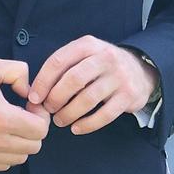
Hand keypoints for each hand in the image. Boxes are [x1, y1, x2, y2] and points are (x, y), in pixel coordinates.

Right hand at [0, 57, 48, 170]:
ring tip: (11, 124)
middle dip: (34, 129)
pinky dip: (7, 152)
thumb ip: (20, 72)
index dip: (41, 116)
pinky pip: (3, 164)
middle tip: (24, 114)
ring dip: (22, 142)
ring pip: (20, 158)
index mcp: (0, 118)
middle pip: (34, 146)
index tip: (31, 106)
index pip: (40, 130)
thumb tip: (30, 92)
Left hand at [28, 36, 158, 134]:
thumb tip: (36, 92)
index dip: (43, 81)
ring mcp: (119, 76)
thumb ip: (63, 67)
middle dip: (56, 98)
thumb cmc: (101, 66)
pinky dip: (87, 125)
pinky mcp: (128, 95)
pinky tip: (76, 128)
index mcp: (88, 44)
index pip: (59, 60)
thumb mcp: (85, 55)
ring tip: (60, 120)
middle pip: (73, 79)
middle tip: (48, 110)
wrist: (139, 70)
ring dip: (69, 114)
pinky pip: (104, 115)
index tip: (34, 98)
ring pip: (88, 98)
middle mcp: (105, 57)